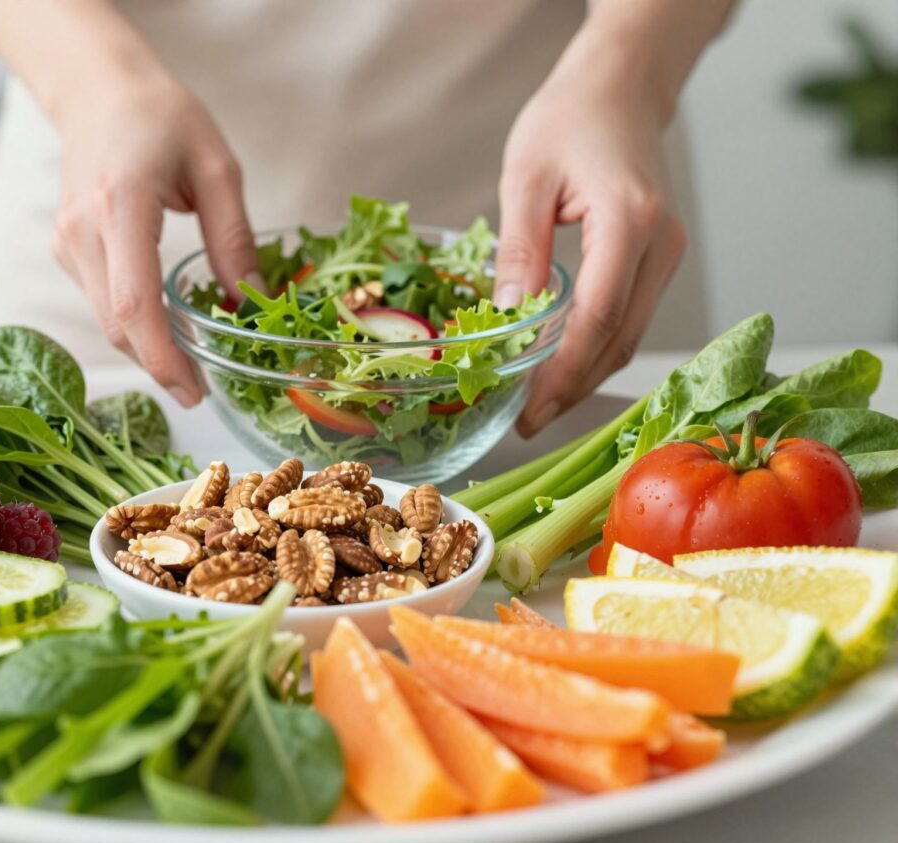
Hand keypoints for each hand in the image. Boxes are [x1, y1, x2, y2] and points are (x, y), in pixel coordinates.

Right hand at [52, 74, 257, 405]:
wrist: (97, 89)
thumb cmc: (161, 116)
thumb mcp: (217, 168)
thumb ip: (233, 238)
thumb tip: (251, 300)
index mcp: (121, 205)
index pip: (134, 303)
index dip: (162, 357)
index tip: (193, 390)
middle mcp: (83, 230)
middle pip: (116, 324)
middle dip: (159, 365)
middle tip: (201, 388)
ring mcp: (67, 242)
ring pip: (107, 319)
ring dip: (147, 347)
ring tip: (192, 359)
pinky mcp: (66, 249)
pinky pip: (101, 302)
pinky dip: (134, 322)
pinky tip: (166, 323)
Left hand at [495, 56, 686, 436]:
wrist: (619, 87)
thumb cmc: (570, 118)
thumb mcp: (526, 177)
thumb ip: (520, 249)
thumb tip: (508, 316)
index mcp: (630, 221)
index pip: (597, 319)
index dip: (561, 373)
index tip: (527, 408)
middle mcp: (661, 244)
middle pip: (620, 339)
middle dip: (572, 387)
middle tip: (526, 421)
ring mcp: (667, 253)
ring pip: (630, 335)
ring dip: (586, 375)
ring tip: (538, 404)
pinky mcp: (659, 257)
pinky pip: (630, 317)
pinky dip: (597, 348)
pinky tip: (561, 367)